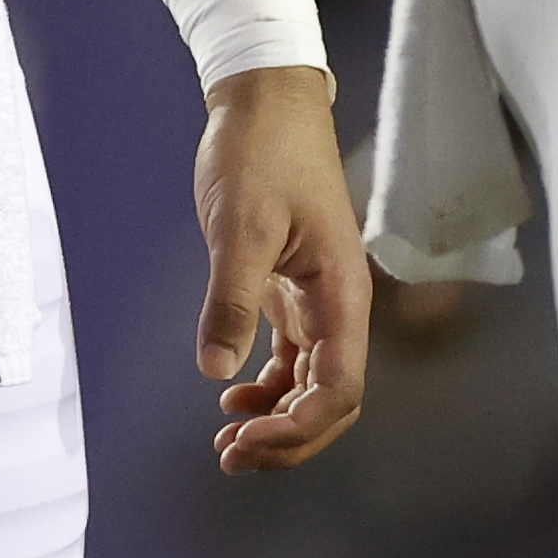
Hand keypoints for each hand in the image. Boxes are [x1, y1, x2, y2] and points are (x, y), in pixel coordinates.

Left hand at [193, 66, 370, 472]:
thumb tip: (216, 368)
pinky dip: (266, 385)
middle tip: (230, 455)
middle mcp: (337, 306)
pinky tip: (231, 392)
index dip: (297, 428)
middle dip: (288, 439)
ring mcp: (316, 301)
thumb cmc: (261, 153)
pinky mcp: (289, 290)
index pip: (338, 390)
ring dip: (275, 419)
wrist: (265, 101)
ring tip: (227, 439)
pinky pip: (290, 358)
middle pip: (331, 401)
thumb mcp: (240, 226)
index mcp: (341, 296)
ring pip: (310, 384)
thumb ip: (231, 298)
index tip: (243, 437)